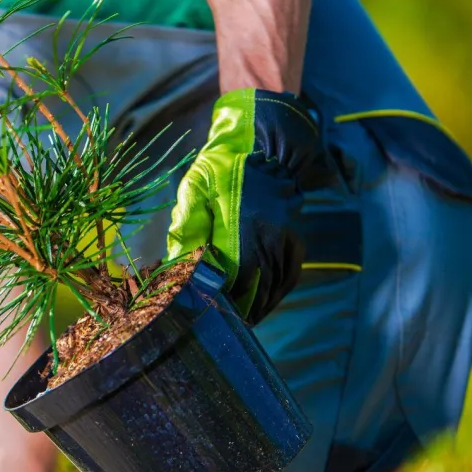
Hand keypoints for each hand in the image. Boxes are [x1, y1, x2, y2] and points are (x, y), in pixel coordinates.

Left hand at [166, 88, 336, 324]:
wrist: (265, 144)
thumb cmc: (222, 167)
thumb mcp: (195, 188)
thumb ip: (186, 224)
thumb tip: (175, 261)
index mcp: (243, 228)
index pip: (233, 280)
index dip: (221, 302)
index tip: (206, 316)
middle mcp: (270, 238)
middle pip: (256, 290)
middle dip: (238, 312)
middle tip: (221, 328)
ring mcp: (287, 240)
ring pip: (274, 288)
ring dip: (257, 308)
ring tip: (239, 324)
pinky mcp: (296, 240)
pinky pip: (289, 276)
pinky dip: (276, 295)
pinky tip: (262, 305)